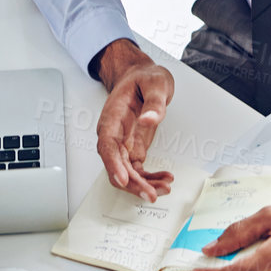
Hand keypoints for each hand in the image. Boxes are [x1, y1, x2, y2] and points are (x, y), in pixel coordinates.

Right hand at [94, 38, 176, 202]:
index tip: (123, 179)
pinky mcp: (133, 148)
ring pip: (126, 172)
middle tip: (150, 193)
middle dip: (132, 183)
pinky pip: (138, 170)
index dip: (113, 164)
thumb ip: (154, 102)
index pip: (107, 145)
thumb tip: (149, 119)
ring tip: (163, 188)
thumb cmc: (143, 78)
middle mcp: (114, 134)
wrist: (141, 77)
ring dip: (143, 184)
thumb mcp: (155, 82)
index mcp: (112, 117)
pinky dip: (149, 178)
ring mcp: (123, 143)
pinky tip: (164, 179)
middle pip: (116, 165)